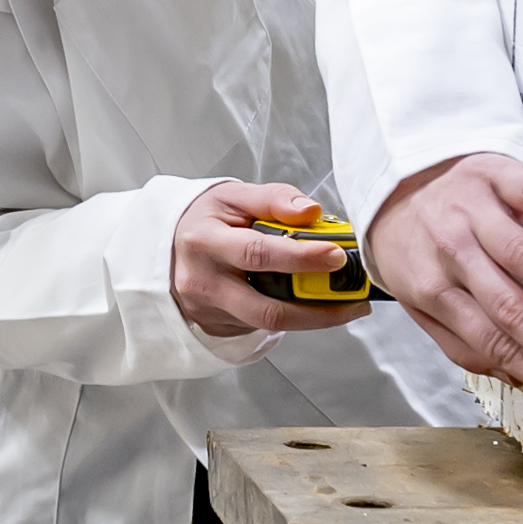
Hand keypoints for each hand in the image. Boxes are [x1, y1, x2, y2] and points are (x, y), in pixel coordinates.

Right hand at [169, 178, 371, 346]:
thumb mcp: (233, 196)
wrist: (167, 245)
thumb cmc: (206, 218)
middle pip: (266, 308)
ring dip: (313, 319)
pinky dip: (293, 318)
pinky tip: (311, 305)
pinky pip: (261, 327)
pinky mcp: (217, 326)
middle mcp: (204, 282)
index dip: (301, 257)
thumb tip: (312, 212)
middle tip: (354, 299)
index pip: (258, 253)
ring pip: (268, 324)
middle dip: (317, 309)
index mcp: (206, 241)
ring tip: (345, 305)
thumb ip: (274, 199)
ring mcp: (209, 310)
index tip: (337, 255)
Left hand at [364, 152, 522, 406]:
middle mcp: (452, 254)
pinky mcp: (492, 175)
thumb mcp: (419, 302)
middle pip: (509, 308)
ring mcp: (473, 212)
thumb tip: (514, 376)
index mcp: (434, 291)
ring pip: (521, 256)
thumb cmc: (414, 249)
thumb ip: (460, 342)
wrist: (392, 182)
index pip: (491, 341)